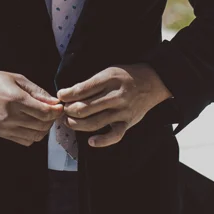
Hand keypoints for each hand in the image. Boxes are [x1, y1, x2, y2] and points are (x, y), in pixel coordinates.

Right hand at [0, 70, 63, 146]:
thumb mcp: (17, 79)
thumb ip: (37, 91)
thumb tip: (54, 102)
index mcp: (15, 100)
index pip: (44, 113)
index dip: (56, 111)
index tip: (60, 106)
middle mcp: (10, 117)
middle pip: (42, 126)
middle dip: (52, 119)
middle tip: (53, 110)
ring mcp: (6, 128)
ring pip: (36, 136)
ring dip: (44, 128)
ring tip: (43, 117)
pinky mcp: (2, 134)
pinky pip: (25, 141)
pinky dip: (33, 135)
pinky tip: (32, 124)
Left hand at [56, 64, 173, 147]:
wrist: (152, 82)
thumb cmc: (125, 76)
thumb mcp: (108, 72)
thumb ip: (90, 83)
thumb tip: (68, 94)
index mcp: (109, 79)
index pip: (82, 90)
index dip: (67, 95)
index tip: (60, 96)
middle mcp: (116, 96)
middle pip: (85, 108)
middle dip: (69, 110)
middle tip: (63, 110)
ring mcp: (122, 111)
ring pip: (95, 122)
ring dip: (78, 124)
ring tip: (69, 122)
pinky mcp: (128, 123)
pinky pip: (115, 135)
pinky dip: (102, 141)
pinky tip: (91, 141)